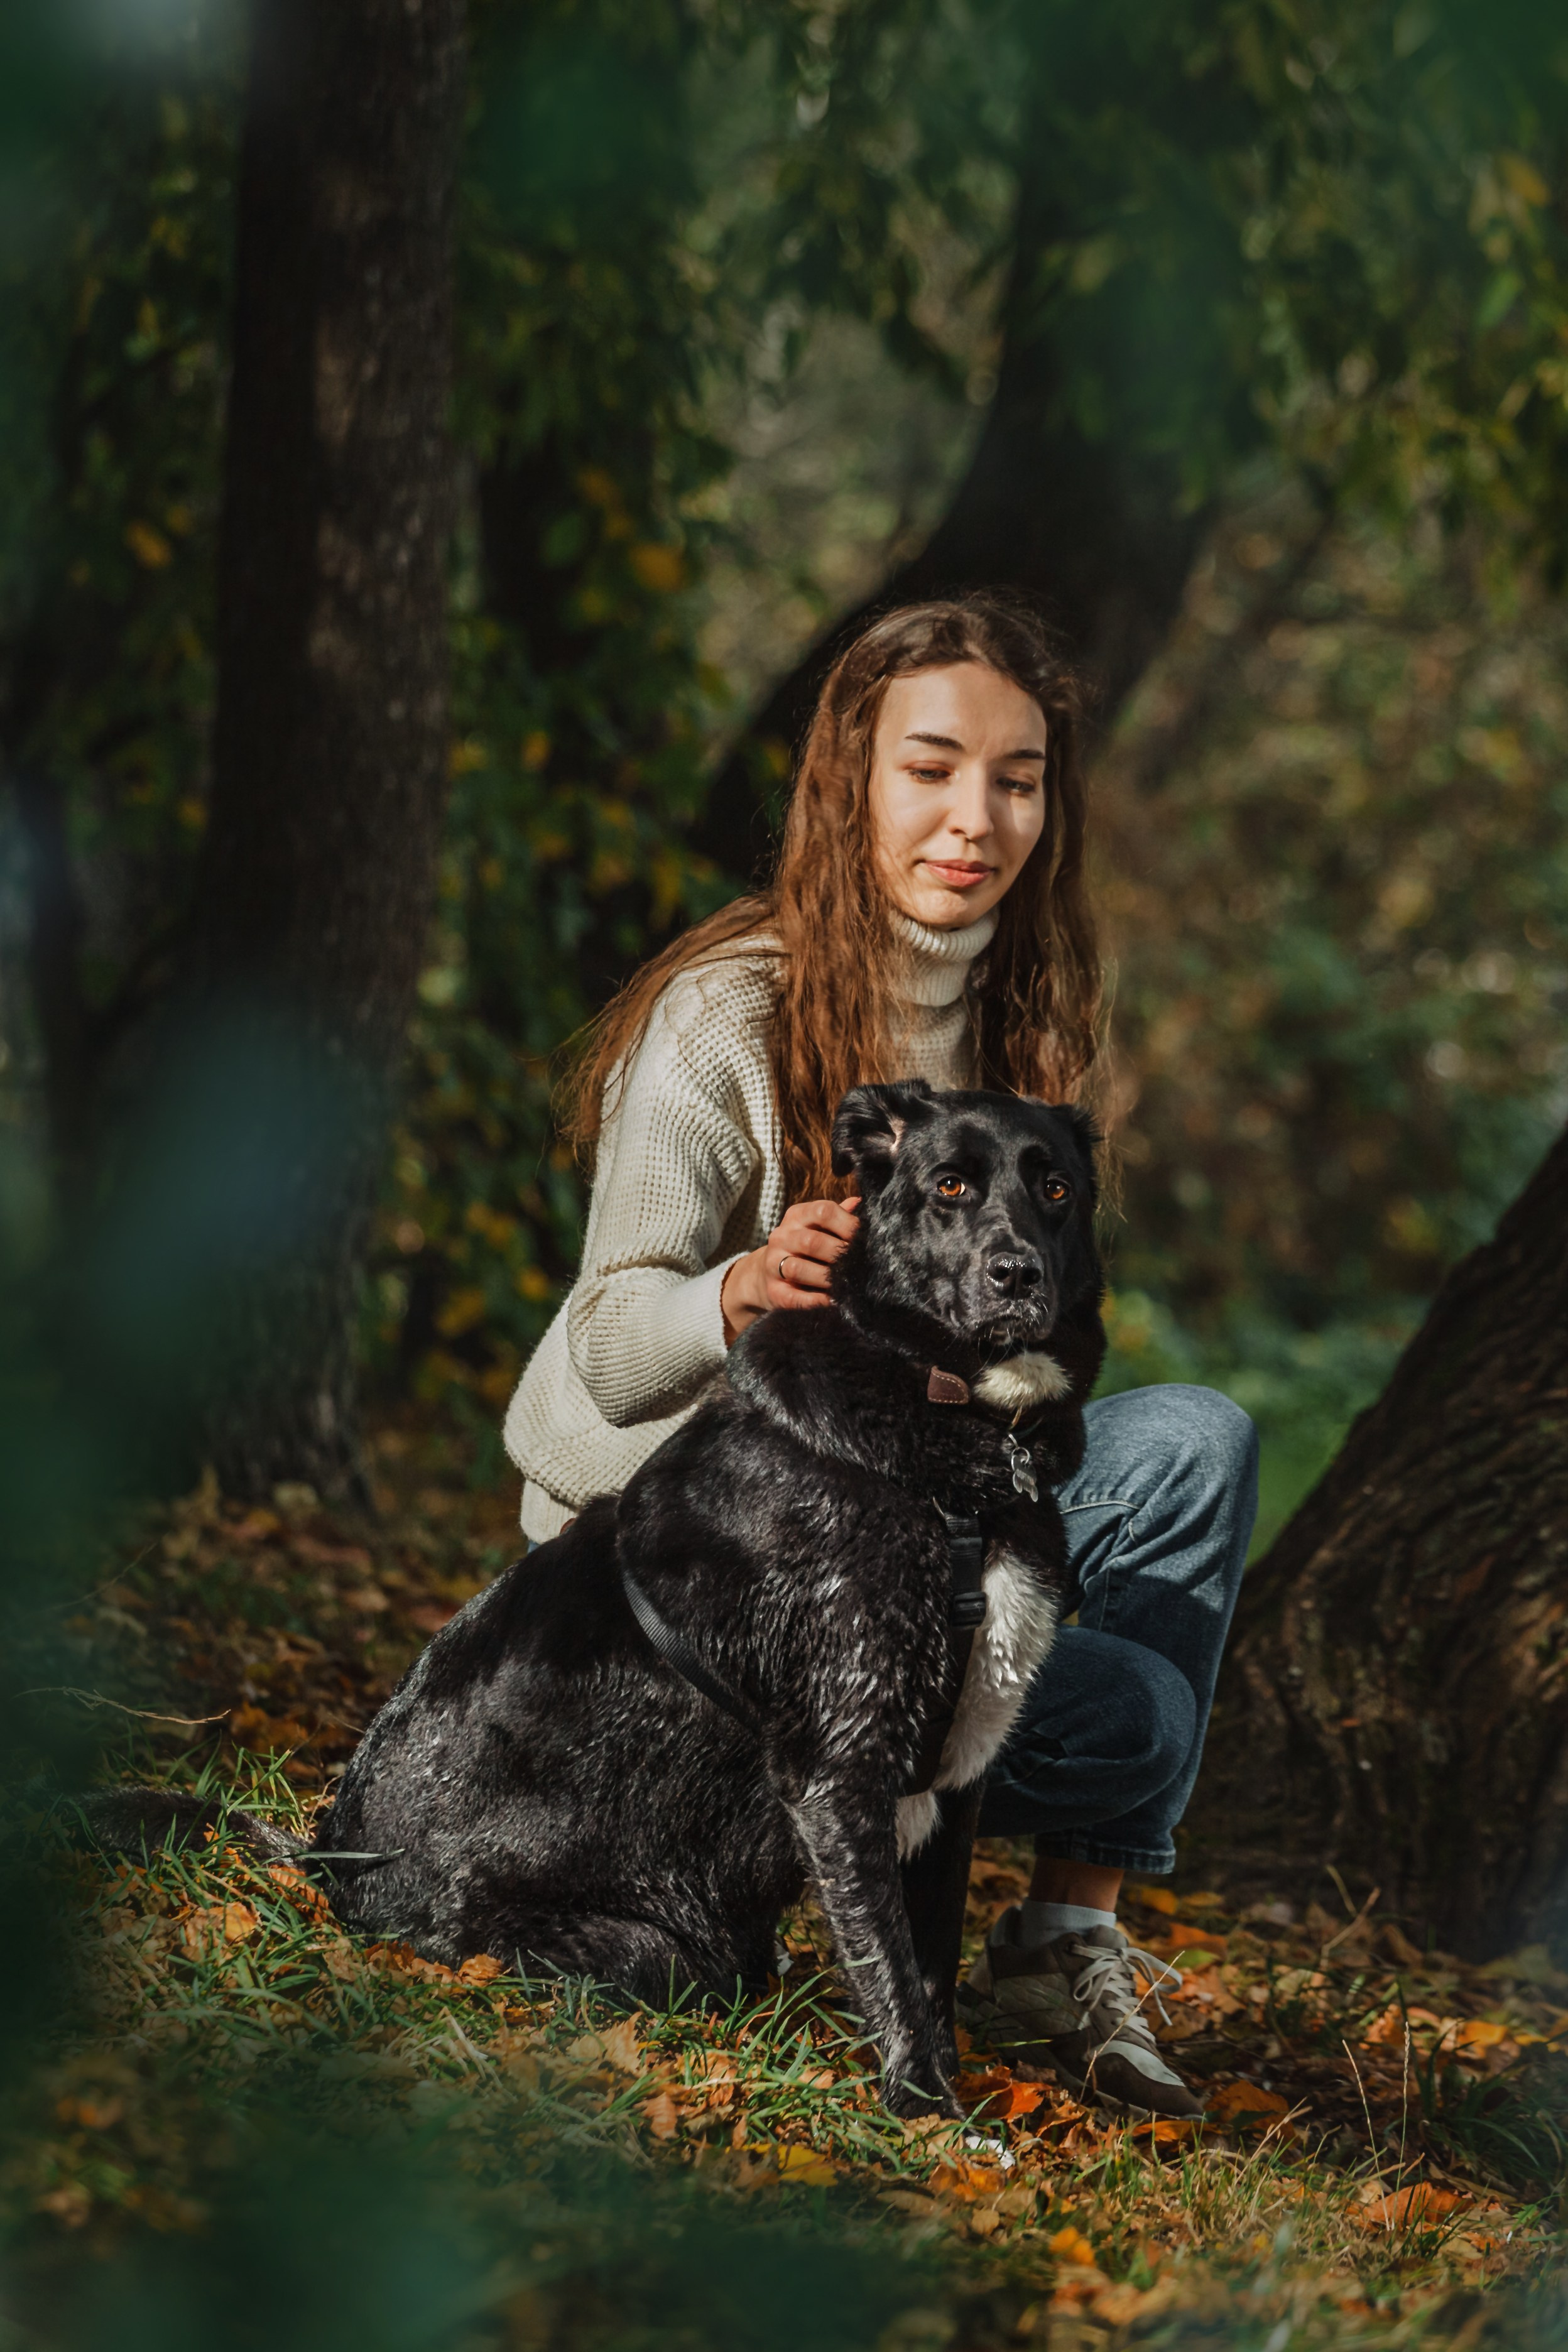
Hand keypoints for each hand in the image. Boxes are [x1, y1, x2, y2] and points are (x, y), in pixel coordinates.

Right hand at [721, 1196, 860, 1341]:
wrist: (765, 1274)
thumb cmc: (802, 1248)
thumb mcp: (816, 1226)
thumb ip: (837, 1215)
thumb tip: (859, 1202)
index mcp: (796, 1216)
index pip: (823, 1211)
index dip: (848, 1224)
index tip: (864, 1239)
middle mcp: (781, 1237)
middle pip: (811, 1241)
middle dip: (839, 1254)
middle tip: (860, 1265)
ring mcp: (773, 1264)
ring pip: (798, 1268)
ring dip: (826, 1278)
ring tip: (846, 1284)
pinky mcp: (773, 1291)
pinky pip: (793, 1297)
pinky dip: (815, 1301)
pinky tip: (832, 1301)